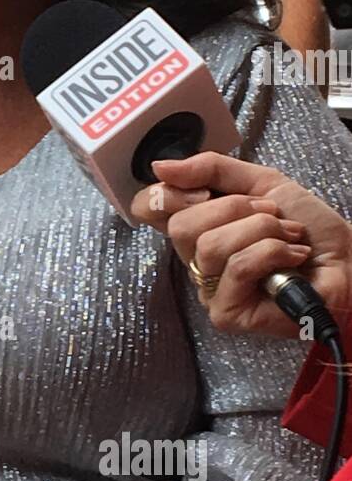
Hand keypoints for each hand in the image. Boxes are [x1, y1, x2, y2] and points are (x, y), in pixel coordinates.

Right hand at [130, 152, 351, 336]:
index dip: (166, 194)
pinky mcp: (227, 314)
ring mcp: (209, 291)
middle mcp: (196, 261)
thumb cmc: (310, 229)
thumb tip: (160, 166)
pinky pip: (236, 268)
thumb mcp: (262, 182)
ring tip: (289, 236)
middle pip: (181, 226)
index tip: (205, 191)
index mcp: (198, 227)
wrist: (348, 261)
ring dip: (262, 230)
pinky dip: (272, 252)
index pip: (148, 208)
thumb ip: (211, 170)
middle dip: (235, 209)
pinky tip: (292, 258)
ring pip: (211, 246)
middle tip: (269, 214)